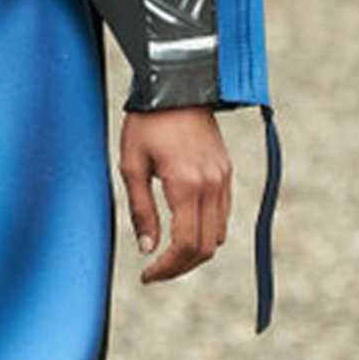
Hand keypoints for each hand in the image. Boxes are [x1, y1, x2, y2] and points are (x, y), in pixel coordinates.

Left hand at [118, 106, 230, 285]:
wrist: (177, 84)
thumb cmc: (147, 122)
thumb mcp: (131, 165)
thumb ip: (141, 210)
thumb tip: (148, 249)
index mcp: (187, 185)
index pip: (186, 245)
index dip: (167, 268)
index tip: (147, 275)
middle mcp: (212, 185)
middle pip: (206, 247)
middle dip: (180, 266)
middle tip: (155, 271)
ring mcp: (223, 178)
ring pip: (218, 234)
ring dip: (195, 251)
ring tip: (167, 253)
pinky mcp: (226, 171)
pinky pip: (222, 214)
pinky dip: (206, 231)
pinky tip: (182, 229)